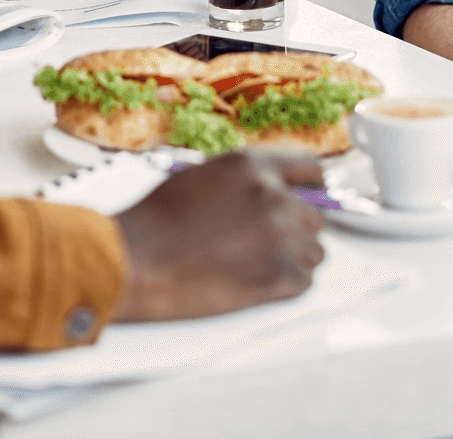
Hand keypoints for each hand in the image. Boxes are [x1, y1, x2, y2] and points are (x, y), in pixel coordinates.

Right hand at [113, 151, 324, 320]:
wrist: (136, 258)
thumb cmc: (158, 221)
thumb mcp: (204, 178)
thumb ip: (245, 182)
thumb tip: (276, 193)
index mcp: (252, 166)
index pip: (310, 168)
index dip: (311, 187)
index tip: (312, 198)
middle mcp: (272, 195)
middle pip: (316, 216)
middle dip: (295, 230)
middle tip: (264, 243)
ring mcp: (279, 235)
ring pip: (314, 252)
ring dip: (292, 259)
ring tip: (252, 264)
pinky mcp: (278, 275)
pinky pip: (303, 282)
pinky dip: (283, 286)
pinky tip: (251, 281)